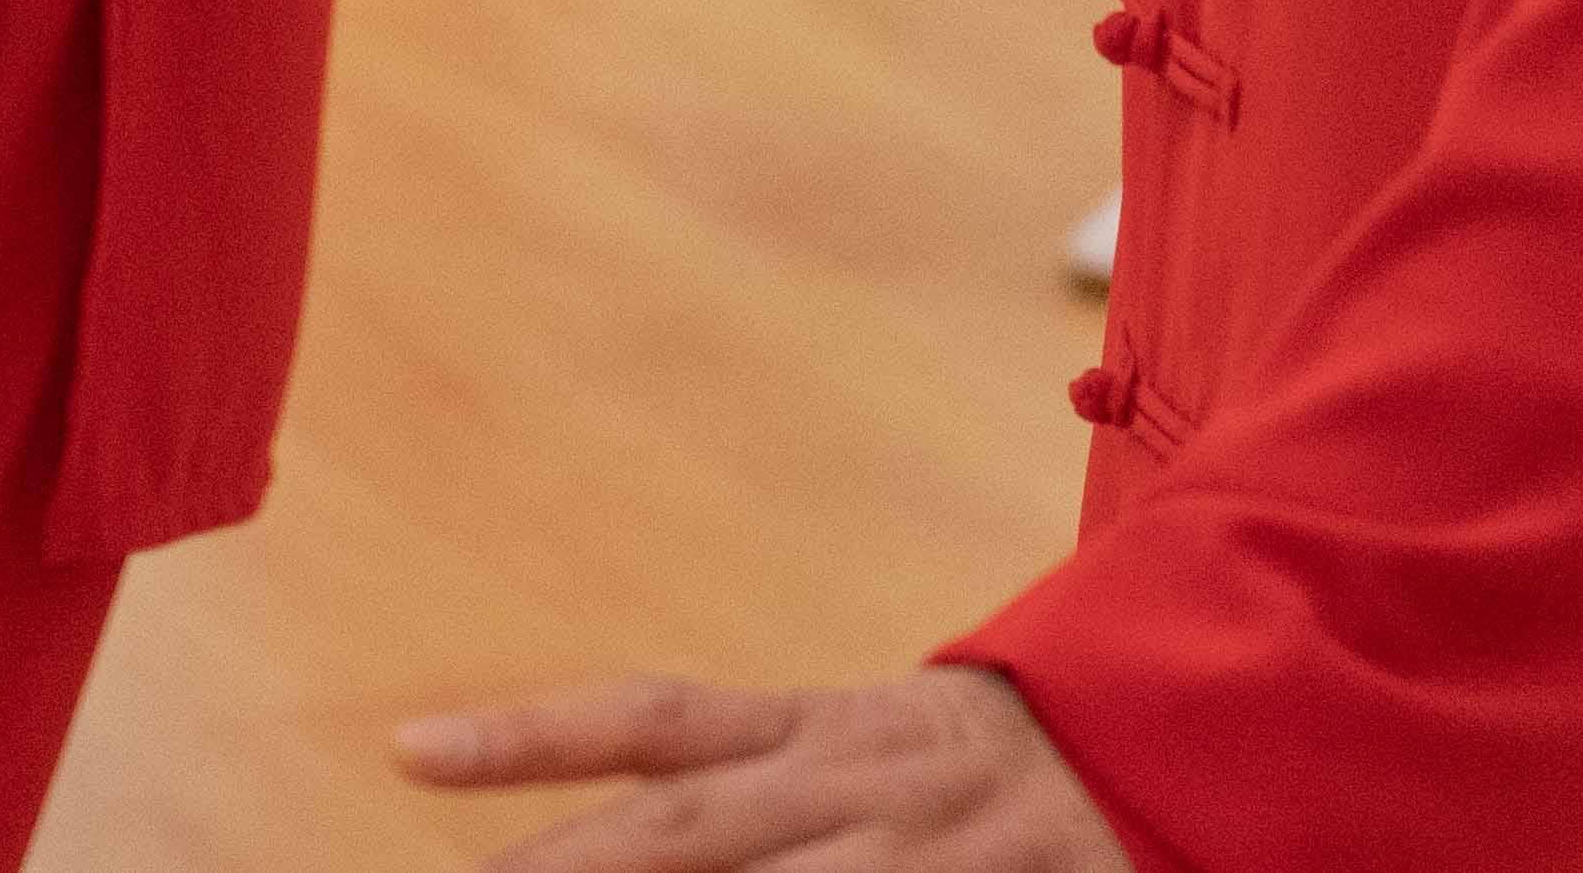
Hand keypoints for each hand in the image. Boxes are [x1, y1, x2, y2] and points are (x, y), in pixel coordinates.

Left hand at [402, 670, 1125, 870]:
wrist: (1173, 743)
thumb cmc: (985, 766)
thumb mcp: (870, 747)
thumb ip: (752, 788)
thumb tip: (614, 839)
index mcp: (822, 728)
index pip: (658, 723)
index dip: (535, 734)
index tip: (409, 752)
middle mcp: (858, 779)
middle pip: (683, 833)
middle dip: (560, 872)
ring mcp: (926, 848)